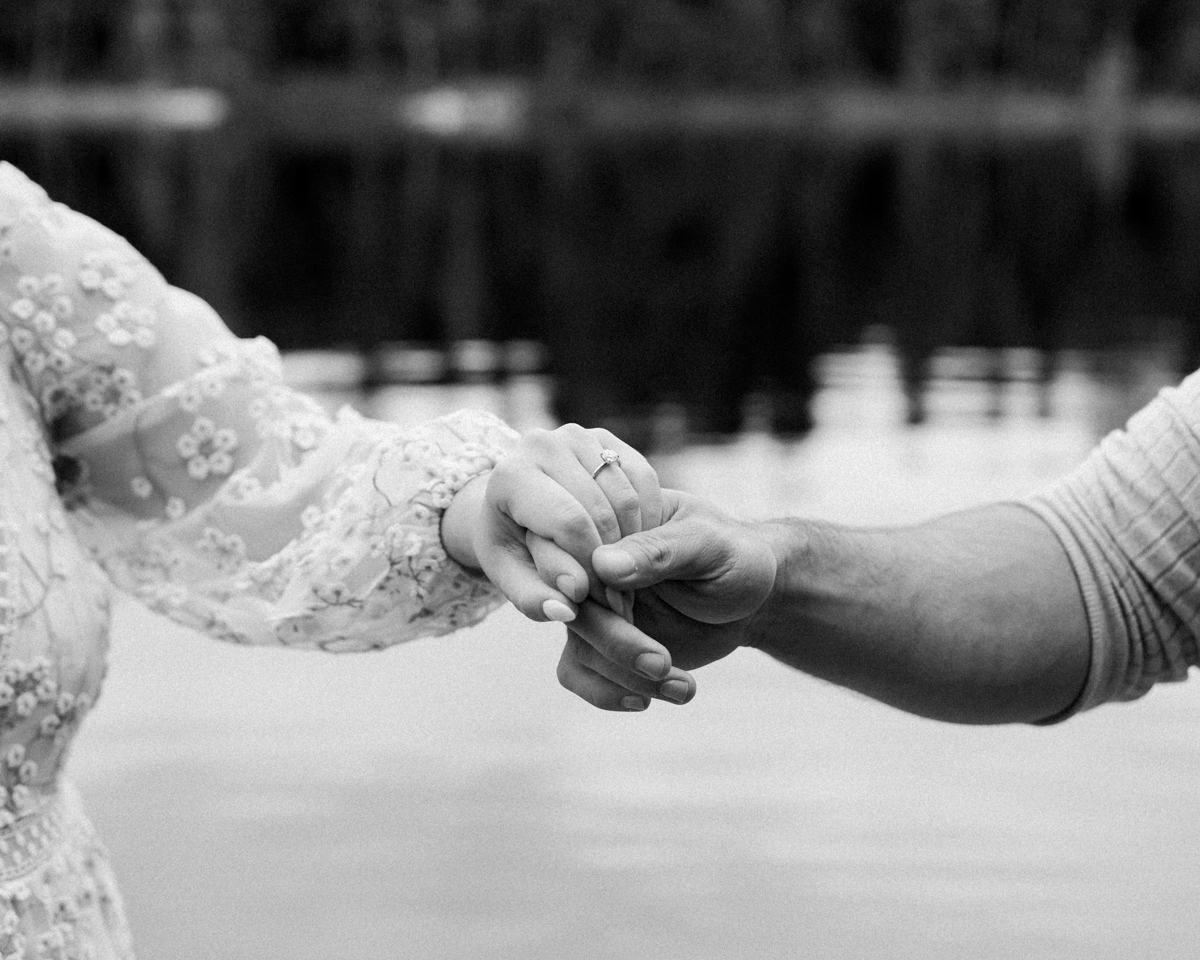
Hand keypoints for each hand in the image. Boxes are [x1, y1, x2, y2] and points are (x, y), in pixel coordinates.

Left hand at [442, 424, 659, 622]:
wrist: (513, 505)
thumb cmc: (512, 546)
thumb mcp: (513, 578)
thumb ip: (535, 600)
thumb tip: (566, 611)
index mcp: (511, 476)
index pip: (570, 524)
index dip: (592, 567)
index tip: (598, 601)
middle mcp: (543, 444)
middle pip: (601, 511)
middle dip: (614, 562)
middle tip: (617, 598)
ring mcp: (578, 435)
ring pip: (627, 498)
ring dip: (634, 544)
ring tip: (624, 578)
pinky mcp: (607, 438)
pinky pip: (644, 482)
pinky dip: (647, 519)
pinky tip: (632, 546)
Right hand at [556, 489, 777, 705]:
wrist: (750, 599)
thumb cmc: (734, 557)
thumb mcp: (709, 545)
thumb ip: (660, 550)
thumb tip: (603, 564)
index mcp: (609, 518)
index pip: (567, 541)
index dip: (578, 578)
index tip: (619, 608)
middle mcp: (589, 561)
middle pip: (568, 603)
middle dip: (614, 641)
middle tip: (662, 662)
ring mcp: (592, 604)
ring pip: (577, 646)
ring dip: (625, 676)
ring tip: (682, 685)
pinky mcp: (598, 642)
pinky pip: (575, 672)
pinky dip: (609, 693)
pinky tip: (649, 698)